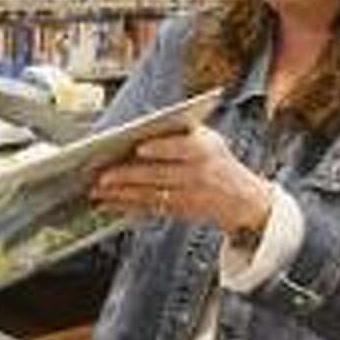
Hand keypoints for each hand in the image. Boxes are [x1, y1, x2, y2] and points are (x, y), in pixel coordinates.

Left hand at [90, 125, 271, 234]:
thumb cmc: (216, 160)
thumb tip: (141, 127)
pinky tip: (107, 203)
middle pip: (159, 175)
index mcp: (204, 150)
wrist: (242, 198)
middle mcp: (197, 175)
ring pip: (149, 195)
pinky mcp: (178, 212)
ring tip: (97, 190)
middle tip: (102, 175)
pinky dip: (126, 206)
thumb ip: (180, 131)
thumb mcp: (209, 138)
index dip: (161, 148)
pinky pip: (148, 209)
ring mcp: (188, 197)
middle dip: (128, 176)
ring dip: (120, 194)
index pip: (182, 148)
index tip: (139, 148)